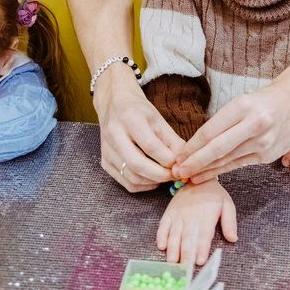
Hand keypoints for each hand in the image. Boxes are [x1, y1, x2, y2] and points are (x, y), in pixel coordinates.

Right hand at [95, 67, 184, 192]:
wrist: (114, 104)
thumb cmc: (139, 111)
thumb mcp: (158, 119)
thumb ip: (172, 140)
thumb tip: (185, 161)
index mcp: (130, 119)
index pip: (150, 146)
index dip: (168, 160)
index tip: (180, 164)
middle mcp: (114, 134)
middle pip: (137, 165)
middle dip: (160, 175)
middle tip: (174, 176)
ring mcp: (107, 150)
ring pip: (131, 176)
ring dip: (152, 182)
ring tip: (165, 176)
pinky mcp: (104, 162)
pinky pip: (125, 182)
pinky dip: (142, 185)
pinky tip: (152, 179)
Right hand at [157, 179, 237, 265]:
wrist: (196, 177)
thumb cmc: (213, 195)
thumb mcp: (227, 204)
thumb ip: (230, 222)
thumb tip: (233, 239)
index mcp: (206, 215)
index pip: (204, 234)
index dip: (201, 248)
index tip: (199, 261)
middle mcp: (191, 216)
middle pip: (188, 237)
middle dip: (186, 254)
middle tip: (185, 268)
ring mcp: (178, 214)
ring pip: (174, 233)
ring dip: (173, 248)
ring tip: (172, 262)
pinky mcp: (169, 213)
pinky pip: (163, 225)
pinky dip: (161, 235)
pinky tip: (161, 246)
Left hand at [172, 79, 289, 182]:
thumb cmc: (262, 101)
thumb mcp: (241, 102)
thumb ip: (222, 122)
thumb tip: (195, 144)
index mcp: (243, 106)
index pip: (211, 130)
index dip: (192, 146)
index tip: (178, 155)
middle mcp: (254, 124)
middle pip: (217, 148)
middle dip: (195, 162)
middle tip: (177, 171)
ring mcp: (262, 142)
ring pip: (227, 159)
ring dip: (205, 170)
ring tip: (188, 177)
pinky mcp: (267, 155)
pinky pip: (239, 165)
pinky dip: (221, 171)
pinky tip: (208, 175)